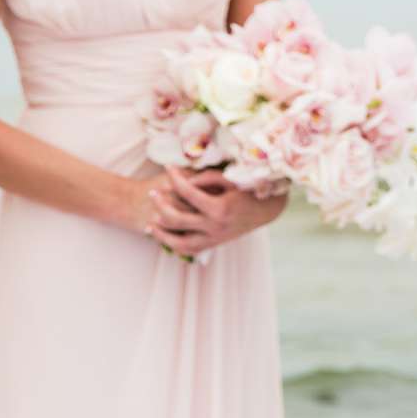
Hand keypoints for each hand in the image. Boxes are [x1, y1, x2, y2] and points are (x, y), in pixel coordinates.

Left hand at [147, 167, 287, 254]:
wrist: (266, 210)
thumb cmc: (249, 190)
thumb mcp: (231, 179)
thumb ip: (206, 178)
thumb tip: (183, 182)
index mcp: (220, 208)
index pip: (188, 192)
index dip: (175, 178)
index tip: (167, 167)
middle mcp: (215, 226)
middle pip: (177, 218)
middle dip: (161, 204)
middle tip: (152, 192)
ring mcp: (214, 238)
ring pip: (179, 241)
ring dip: (162, 233)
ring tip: (149, 223)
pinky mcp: (214, 244)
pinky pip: (188, 250)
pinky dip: (173, 244)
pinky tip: (163, 236)